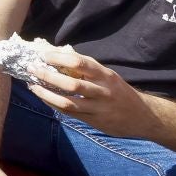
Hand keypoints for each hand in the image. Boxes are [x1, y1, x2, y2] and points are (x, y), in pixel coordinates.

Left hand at [25, 47, 154, 136]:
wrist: (144, 117)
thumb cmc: (120, 92)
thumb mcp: (108, 76)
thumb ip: (88, 68)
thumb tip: (59, 54)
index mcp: (105, 75)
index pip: (80, 62)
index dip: (59, 57)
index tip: (43, 55)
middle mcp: (102, 91)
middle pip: (71, 83)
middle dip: (48, 76)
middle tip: (31, 68)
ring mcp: (98, 107)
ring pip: (68, 102)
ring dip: (47, 94)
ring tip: (32, 86)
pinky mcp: (94, 121)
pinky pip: (70, 113)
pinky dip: (54, 105)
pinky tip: (44, 98)